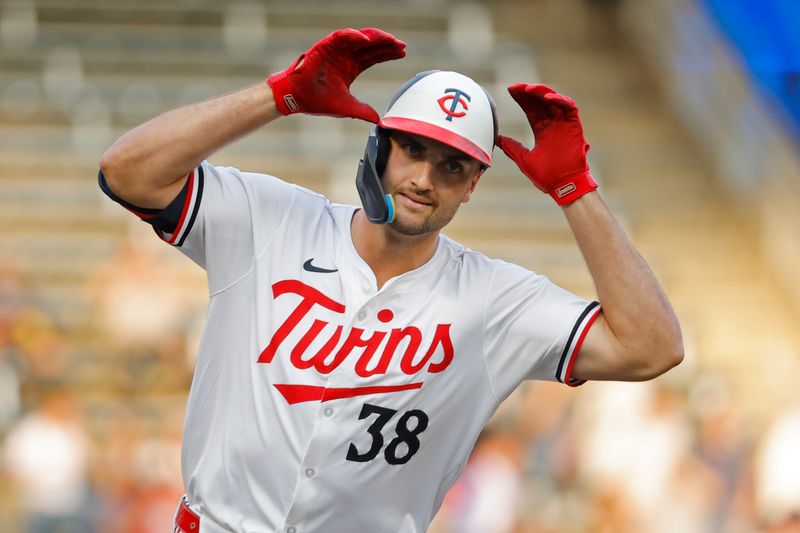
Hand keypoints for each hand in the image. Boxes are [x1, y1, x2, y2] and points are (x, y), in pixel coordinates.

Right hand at [267, 28, 405, 121]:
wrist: (297, 98)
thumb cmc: (317, 101)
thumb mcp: (347, 107)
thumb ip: (363, 111)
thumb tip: (378, 120)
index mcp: (351, 68)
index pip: (374, 57)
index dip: (388, 54)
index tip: (402, 53)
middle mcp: (345, 56)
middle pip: (371, 46)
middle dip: (387, 44)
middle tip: (402, 45)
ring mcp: (336, 50)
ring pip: (359, 38)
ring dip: (375, 37)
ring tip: (389, 40)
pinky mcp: (325, 46)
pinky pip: (342, 36)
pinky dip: (353, 35)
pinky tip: (366, 39)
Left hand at [497, 84, 596, 204]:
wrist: (564, 186)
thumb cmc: (546, 176)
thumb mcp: (524, 159)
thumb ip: (512, 148)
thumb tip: (497, 140)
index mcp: (542, 130)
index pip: (531, 109)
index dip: (521, 99)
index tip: (510, 90)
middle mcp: (553, 124)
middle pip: (540, 102)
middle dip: (528, 92)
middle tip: (515, 86)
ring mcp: (564, 124)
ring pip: (554, 100)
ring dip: (542, 92)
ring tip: (528, 89)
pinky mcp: (574, 126)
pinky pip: (570, 107)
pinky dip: (560, 100)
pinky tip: (547, 97)